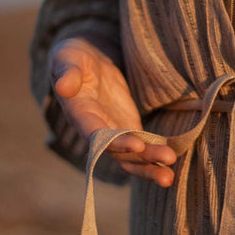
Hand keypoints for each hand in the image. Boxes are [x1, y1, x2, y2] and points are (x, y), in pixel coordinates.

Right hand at [48, 36, 175, 183]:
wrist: (88, 58)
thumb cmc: (75, 57)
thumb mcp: (67, 58)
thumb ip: (67, 72)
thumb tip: (63, 86)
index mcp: (79, 112)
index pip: (94, 133)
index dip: (113, 142)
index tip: (136, 145)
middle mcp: (96, 129)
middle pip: (117, 152)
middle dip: (140, 160)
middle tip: (165, 162)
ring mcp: (113, 131)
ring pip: (131, 157)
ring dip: (150, 166)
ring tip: (169, 178)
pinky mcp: (128, 128)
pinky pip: (141, 148)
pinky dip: (154, 158)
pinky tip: (171, 164)